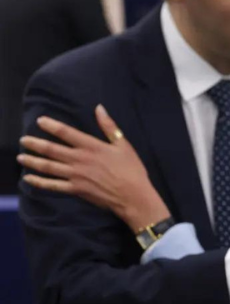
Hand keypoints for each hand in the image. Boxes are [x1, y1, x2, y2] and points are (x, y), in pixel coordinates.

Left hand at [18, 106, 170, 231]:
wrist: (133, 196)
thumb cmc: (132, 170)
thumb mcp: (123, 145)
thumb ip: (109, 126)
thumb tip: (99, 108)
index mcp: (91, 146)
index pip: (66, 132)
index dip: (51, 126)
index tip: (40, 121)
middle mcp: (79, 159)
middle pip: (52, 149)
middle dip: (35, 144)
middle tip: (23, 140)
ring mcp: (76, 175)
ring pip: (48, 167)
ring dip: (33, 161)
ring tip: (21, 157)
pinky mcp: (76, 189)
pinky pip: (53, 185)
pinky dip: (39, 182)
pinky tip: (29, 178)